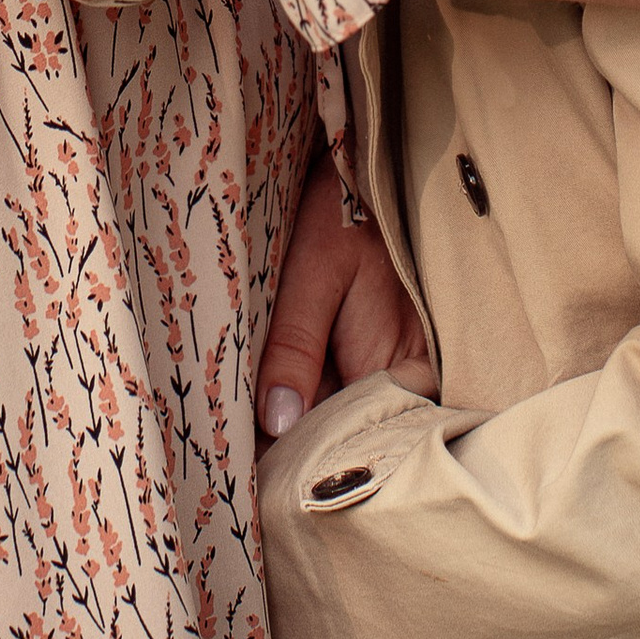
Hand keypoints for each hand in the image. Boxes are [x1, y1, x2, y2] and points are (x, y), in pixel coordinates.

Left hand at [257, 158, 436, 438]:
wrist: (362, 166)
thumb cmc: (342, 209)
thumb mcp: (314, 269)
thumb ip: (297, 346)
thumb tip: (278, 423)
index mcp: (402, 364)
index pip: (348, 438)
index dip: (295, 457)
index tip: (243, 472)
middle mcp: (410, 377)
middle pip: (345, 432)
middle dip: (291, 442)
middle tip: (229, 454)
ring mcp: (396, 366)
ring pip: (338, 415)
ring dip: (293, 420)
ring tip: (240, 430)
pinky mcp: (380, 353)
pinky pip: (340, 391)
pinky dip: (303, 396)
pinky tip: (265, 396)